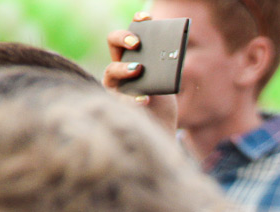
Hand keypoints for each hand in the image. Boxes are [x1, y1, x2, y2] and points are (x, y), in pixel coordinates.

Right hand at [103, 11, 177, 131]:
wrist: (160, 127)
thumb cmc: (162, 101)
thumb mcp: (167, 81)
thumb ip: (165, 67)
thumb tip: (169, 53)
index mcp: (134, 54)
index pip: (132, 31)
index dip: (138, 21)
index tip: (147, 17)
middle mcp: (120, 64)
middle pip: (113, 41)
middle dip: (123, 38)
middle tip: (137, 43)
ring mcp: (114, 83)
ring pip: (111, 70)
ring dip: (124, 68)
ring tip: (139, 70)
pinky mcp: (115, 103)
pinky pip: (120, 98)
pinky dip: (134, 98)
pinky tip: (145, 99)